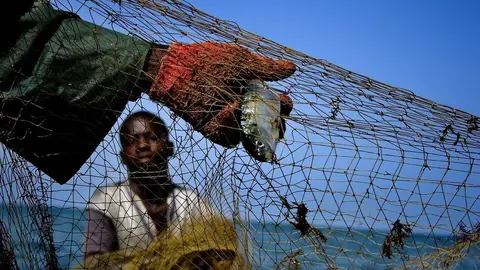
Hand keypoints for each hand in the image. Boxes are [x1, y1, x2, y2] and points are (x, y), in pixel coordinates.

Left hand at [149, 42, 295, 146]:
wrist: (176, 70)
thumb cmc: (207, 62)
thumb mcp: (241, 62)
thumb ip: (266, 69)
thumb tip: (292, 68)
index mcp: (250, 92)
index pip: (274, 105)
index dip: (284, 107)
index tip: (287, 104)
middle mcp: (241, 109)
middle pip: (266, 127)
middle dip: (276, 128)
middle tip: (279, 125)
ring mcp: (227, 122)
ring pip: (250, 137)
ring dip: (254, 128)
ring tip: (244, 107)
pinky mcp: (213, 131)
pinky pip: (228, 139)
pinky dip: (230, 127)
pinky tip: (228, 109)